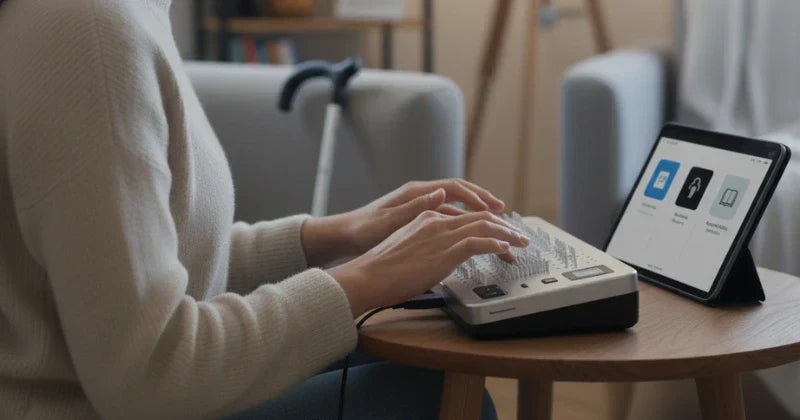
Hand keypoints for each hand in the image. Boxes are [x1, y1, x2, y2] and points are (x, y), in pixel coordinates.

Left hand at [302, 179, 505, 265]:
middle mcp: (420, 195)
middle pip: (460, 193)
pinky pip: (447, 216)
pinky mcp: (417, 217)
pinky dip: (462, 221)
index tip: (493, 208)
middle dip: (483, 200)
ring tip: (494, 221)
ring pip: (455, 206)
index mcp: (417, 192)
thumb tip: (441, 193)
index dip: (477, 197)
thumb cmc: (364, 229)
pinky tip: (470, 232)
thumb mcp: (390, 220)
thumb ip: (417, 207)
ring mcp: (419, 205)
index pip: (455, 188)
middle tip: (502, 212)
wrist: (345, 235)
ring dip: (475, 212)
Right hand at [327, 206, 530, 316]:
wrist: (367, 275)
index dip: (484, 222)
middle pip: (478, 217)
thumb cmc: (380, 270)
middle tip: (518, 237)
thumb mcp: (406, 250)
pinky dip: (496, 243)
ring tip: (520, 243)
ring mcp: (441, 233)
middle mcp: (436, 220)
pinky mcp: (445, 249)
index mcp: (426, 218)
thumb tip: (434, 260)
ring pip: (484, 225)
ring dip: (506, 234)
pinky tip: (506, 249)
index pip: (463, 216)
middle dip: (502, 226)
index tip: (497, 231)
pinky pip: (478, 242)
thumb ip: (424, 248)